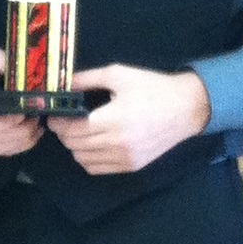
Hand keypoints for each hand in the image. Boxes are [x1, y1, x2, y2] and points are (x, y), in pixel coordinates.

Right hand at [0, 47, 42, 155]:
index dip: (6, 123)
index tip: (23, 114)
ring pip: (0, 147)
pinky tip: (31, 135)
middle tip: (37, 120)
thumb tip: (21, 70)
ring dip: (23, 140)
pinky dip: (19, 146)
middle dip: (20, 131)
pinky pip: (1, 152)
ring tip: (37, 126)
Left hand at [49, 65, 209, 173]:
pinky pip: (97, 169)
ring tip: (80, 131)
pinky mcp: (133, 166)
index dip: (57, 123)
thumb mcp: (117, 74)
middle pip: (75, 145)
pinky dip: (88, 158)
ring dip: (75, 146)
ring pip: (82, 159)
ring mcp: (127, 158)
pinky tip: (92, 144)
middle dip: (64, 132)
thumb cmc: (151, 87)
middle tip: (65, 120)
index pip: (72, 130)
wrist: (188, 107)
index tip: (54, 115)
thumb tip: (60, 84)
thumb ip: (86, 79)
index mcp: (114, 120)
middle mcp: (119, 143)